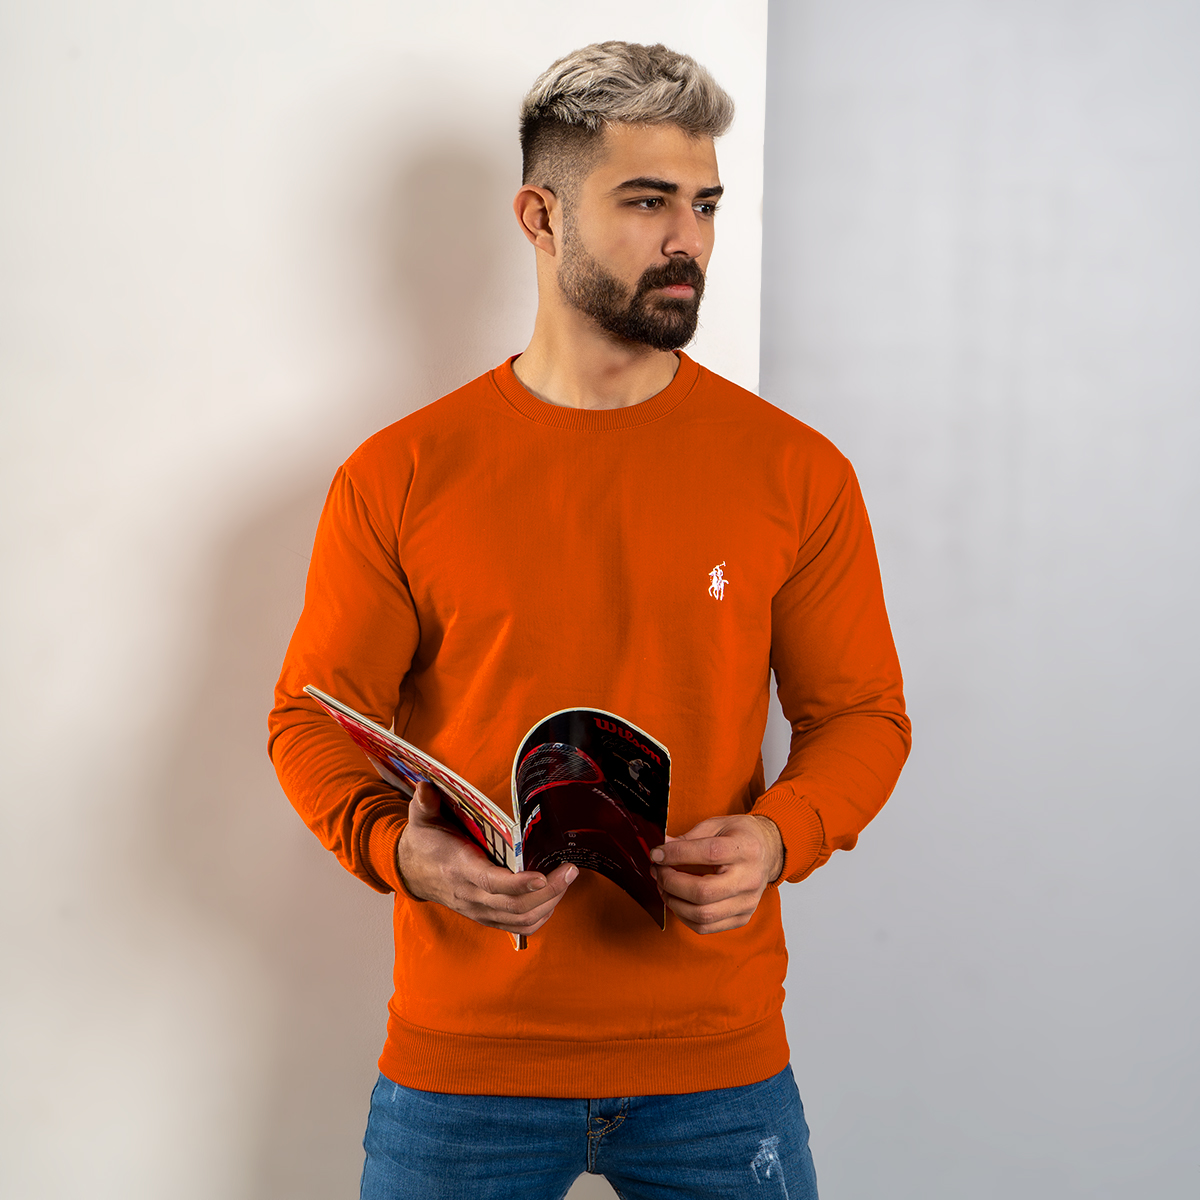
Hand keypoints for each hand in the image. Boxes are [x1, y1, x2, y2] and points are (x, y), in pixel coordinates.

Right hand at [396, 782, 577, 936]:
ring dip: (549, 903)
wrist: (411, 871)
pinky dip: (540, 916)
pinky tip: (553, 897)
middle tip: (571, 870)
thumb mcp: (421, 819)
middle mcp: (471, 895)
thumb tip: (426, 785)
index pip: (491, 883)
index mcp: (459, 869)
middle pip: (514, 905)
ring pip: (520, 919)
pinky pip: (518, 926)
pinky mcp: (486, 917)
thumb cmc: (424, 842)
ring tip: (567, 879)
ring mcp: (479, 910)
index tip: (542, 876)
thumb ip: (425, 802)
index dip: (518, 884)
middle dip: (549, 891)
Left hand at [651, 814, 783, 934]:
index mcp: (746, 849)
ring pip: (702, 915)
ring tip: (664, 886)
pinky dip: (684, 916)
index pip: (708, 854)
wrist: (769, 852)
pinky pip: (706, 927)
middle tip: (658, 871)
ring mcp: (747, 902)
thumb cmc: (741, 836)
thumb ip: (689, 838)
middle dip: (670, 882)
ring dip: (674, 902)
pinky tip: (678, 900)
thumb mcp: (717, 825)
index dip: (676, 854)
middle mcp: (750, 879)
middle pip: (703, 892)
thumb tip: (661, 850)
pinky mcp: (742, 918)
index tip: (656, 853)